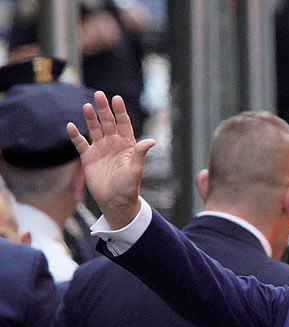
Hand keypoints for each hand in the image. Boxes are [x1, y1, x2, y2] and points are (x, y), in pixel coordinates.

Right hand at [67, 91, 154, 228]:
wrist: (116, 202)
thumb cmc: (129, 187)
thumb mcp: (135, 169)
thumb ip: (140, 153)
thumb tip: (151, 141)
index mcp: (127, 145)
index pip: (123, 124)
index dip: (120, 111)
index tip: (117, 98)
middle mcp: (113, 144)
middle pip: (108, 122)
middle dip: (103, 109)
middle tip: (99, 94)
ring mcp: (100, 149)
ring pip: (94, 129)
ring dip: (90, 118)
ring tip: (86, 106)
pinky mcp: (88, 158)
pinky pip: (80, 143)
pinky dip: (75, 135)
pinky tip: (70, 126)